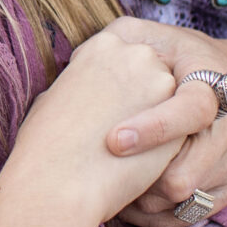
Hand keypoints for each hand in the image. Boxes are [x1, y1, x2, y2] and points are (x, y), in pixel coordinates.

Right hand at [8, 32, 185, 226]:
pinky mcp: (181, 120)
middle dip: (134, 101)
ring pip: (162, 103)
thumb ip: (76, 85)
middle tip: (112, 131)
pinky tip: (137, 162)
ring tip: (123, 150)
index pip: (118, 63)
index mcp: (104, 44)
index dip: (107, 91)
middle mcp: (138, 54)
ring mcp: (163, 84)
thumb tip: (77, 92)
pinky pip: (174, 131)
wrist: (59, 182)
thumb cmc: (45, 144)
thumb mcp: (51, 98)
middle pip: (145, 76)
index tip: (96, 112)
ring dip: (148, 122)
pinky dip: (159, 146)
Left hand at [97, 18, 226, 226]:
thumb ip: (121, 41)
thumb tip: (81, 60)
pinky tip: (128, 196)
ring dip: (140, 199)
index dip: (154, 129)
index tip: (114, 141)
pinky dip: (153, 214)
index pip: (192, 110)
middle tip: (98, 173)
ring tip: (108, 184)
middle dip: (137, 180)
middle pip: (184, 175)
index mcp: (214, 83)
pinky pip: (189, 216)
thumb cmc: (181, 57)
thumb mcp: (155, 36)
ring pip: (182, 202)